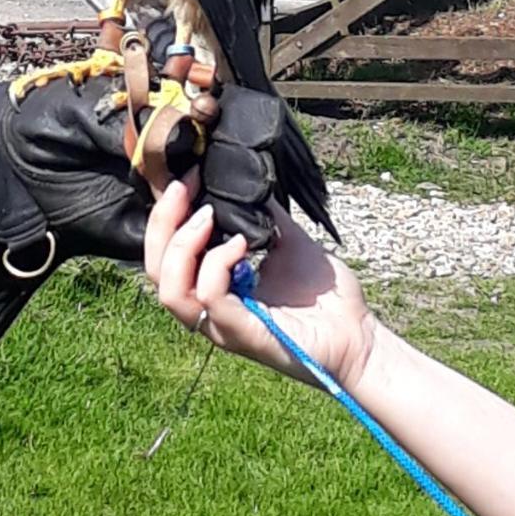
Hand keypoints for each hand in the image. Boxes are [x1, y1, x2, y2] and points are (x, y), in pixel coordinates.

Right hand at [144, 179, 376, 392]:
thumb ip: (263, 215)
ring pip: (170, 291)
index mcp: (213, 288)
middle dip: (162, 223)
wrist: (361, 338)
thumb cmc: (327, 299)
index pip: (164, 255)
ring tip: (208, 217)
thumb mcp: (288, 241)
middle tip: (183, 189)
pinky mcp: (244, 335)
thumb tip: (246, 177)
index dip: (164, 215)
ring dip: (183, 246)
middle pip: (153, 272)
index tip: (185, 178)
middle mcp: (210, 309)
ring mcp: (224, 325)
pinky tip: (242, 244)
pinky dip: (218, 265)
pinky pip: (210, 299)